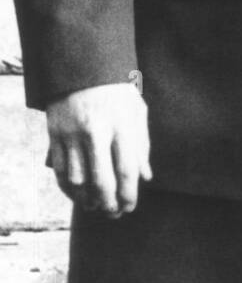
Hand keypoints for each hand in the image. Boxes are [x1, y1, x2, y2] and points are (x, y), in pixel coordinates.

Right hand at [45, 83, 151, 217]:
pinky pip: (60, 172)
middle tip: (114, 214)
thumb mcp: (137, 111)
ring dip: (87, 200)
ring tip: (97, 207)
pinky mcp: (55, 136)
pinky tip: (78, 195)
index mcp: (122, 124)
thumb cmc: (116, 91)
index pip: (126, 170)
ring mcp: (73, 135)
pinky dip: (69, 189)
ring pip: (78, 181)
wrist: (83, 68)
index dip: (129, 195)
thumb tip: (145, 177)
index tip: (130, 207)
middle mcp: (97, 132)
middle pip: (102, 181)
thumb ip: (142, 145)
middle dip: (109, 204)